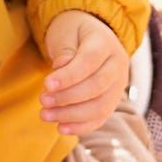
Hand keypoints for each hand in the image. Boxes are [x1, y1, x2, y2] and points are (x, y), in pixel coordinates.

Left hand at [39, 10, 128, 136]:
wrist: (90, 35)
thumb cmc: (73, 33)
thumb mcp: (66, 33)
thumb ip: (65, 50)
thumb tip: (60, 67)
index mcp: (106, 43)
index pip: (90, 62)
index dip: (69, 76)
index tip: (46, 84)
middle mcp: (118, 64)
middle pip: (97, 86)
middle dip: (67, 98)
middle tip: (43, 101)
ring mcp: (118, 84)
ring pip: (101, 106)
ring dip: (72, 115)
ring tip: (45, 115)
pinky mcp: (113, 100)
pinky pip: (101, 118)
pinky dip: (82, 126)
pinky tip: (61, 128)